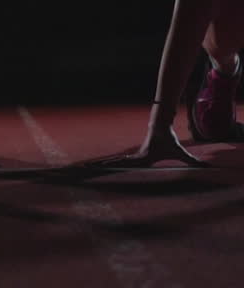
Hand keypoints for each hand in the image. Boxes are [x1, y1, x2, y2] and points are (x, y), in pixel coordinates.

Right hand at [87, 124, 207, 168]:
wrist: (160, 126)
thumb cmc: (170, 140)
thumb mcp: (181, 151)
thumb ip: (193, 160)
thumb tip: (207, 166)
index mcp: (143, 158)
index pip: (127, 164)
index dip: (115, 166)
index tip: (104, 167)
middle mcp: (135, 156)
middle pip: (116, 163)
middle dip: (102, 166)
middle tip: (86, 168)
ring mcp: (133, 155)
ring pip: (116, 161)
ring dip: (102, 165)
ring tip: (88, 167)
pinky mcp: (133, 155)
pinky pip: (120, 161)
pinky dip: (110, 163)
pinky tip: (101, 166)